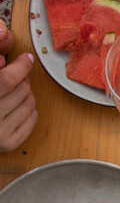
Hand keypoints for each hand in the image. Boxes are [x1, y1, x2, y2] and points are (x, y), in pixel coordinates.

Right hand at [0, 26, 36, 150]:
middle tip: (14, 77)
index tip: (26, 58)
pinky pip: (32, 118)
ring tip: (13, 92)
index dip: (20, 66)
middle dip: (22, 78)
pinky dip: (30, 109)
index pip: (5, 79)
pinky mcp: (7, 143)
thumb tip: (4, 59)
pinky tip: (16, 106)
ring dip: (26, 93)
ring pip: (29, 102)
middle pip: (20, 89)